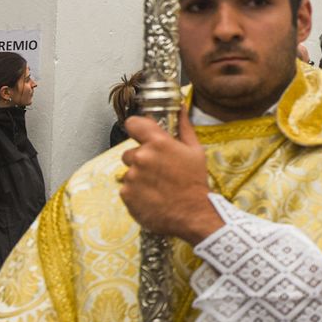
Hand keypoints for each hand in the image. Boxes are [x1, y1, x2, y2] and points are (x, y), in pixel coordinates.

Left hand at [120, 112, 223, 245]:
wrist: (193, 214)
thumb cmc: (195, 182)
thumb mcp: (195, 150)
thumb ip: (183, 126)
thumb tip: (181, 107)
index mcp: (158, 142)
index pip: (133, 123)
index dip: (137, 128)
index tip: (141, 135)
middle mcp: (141, 157)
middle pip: (130, 152)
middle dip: (142, 159)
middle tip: (159, 171)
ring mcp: (132, 177)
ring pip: (129, 172)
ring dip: (139, 177)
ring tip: (157, 186)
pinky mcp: (126, 194)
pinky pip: (127, 188)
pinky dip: (136, 192)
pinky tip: (152, 197)